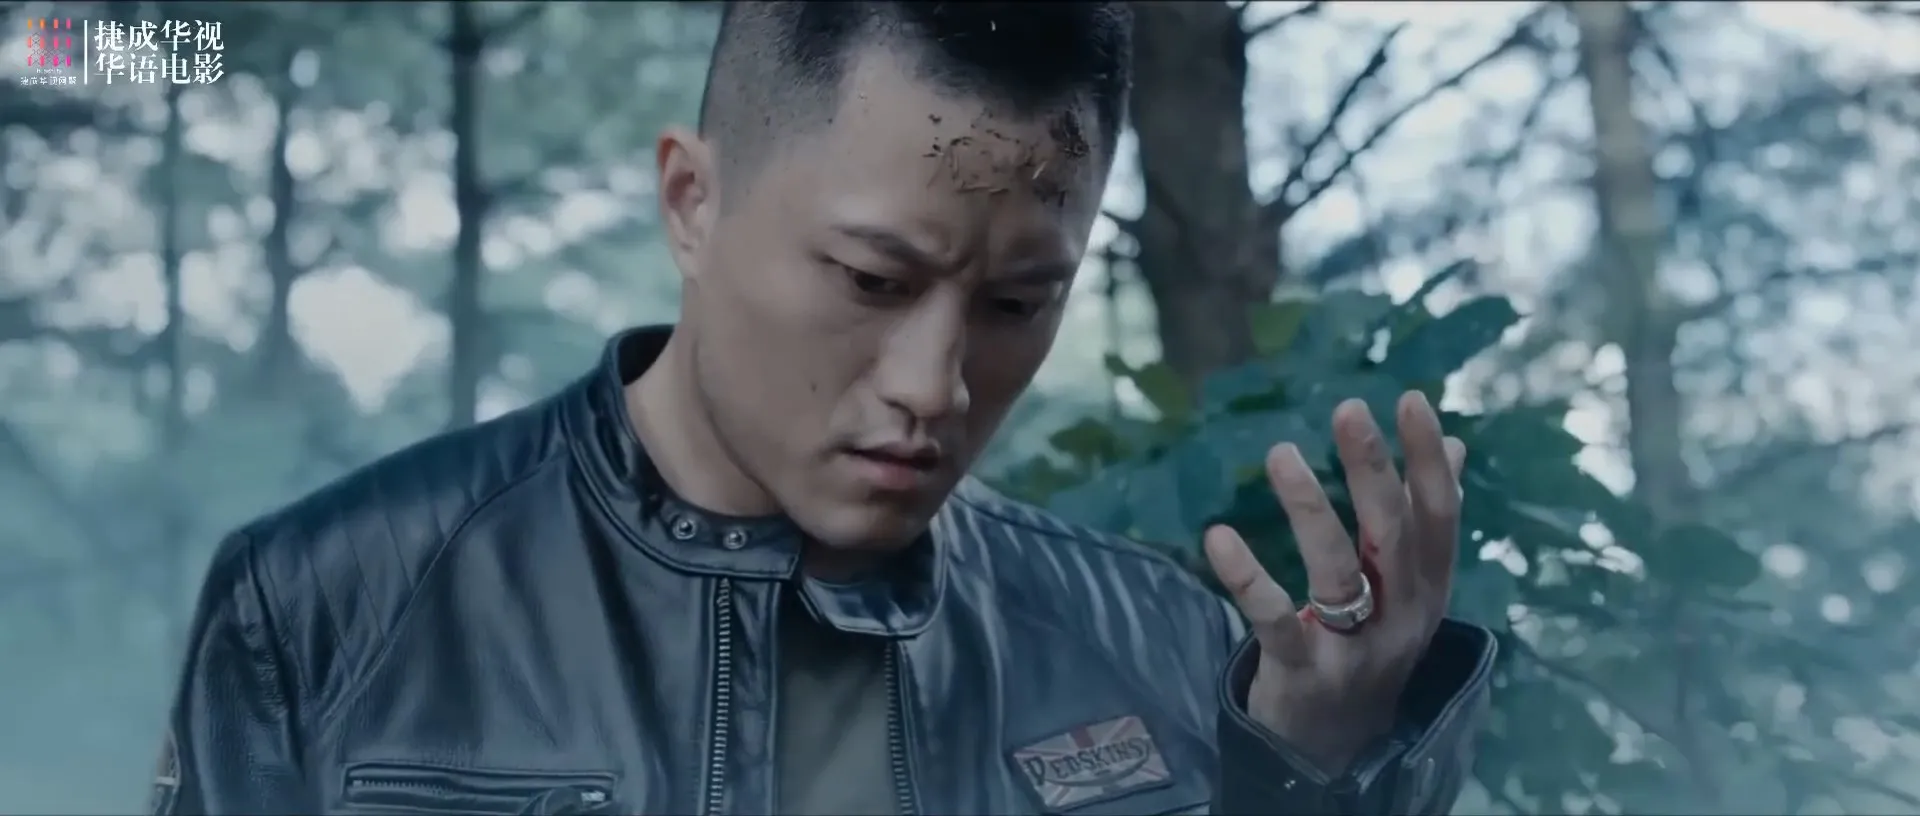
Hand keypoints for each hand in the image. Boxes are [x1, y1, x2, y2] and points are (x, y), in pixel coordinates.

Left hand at [1204, 391, 1465, 774]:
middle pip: (1393, 534)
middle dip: (1373, 469)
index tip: (1412, 399)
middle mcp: (1402, 617)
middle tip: (1347, 408)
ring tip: (1280, 453)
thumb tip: (1455, 445)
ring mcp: (1354, 648)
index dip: (1428, 461)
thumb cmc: (1373, 648)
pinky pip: (1275, 620)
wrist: (1339, 748)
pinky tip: (1218, 536)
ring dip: (1310, 509)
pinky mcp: (1303, 672)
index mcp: (1429, 588)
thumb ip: (1425, 520)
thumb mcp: (1409, 588)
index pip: (1439, 517)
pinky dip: (1247, 578)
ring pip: (1337, 572)